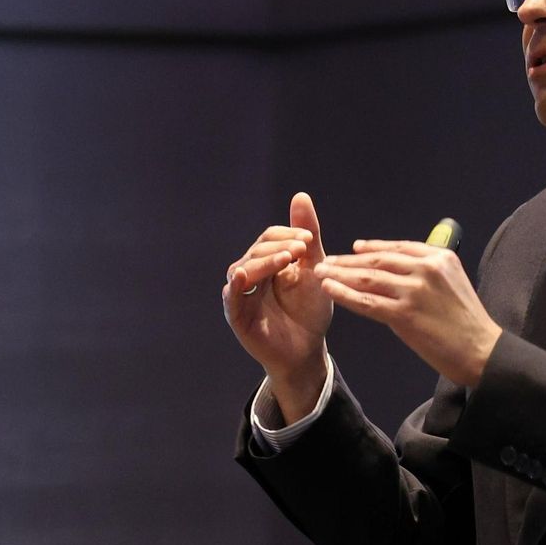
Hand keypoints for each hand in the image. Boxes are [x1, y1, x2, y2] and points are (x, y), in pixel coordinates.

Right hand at [222, 192, 332, 420]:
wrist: (308, 349)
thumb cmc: (310, 310)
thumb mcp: (314, 269)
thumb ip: (308, 235)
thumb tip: (300, 195)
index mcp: (267, 263)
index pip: (269, 239)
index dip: (287, 235)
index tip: (308, 239)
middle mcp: (250, 276)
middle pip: (256, 251)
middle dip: (279, 247)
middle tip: (302, 249)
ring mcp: (241, 296)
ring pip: (244, 269)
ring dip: (264, 261)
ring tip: (287, 259)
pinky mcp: (237, 317)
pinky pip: (231, 299)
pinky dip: (235, 287)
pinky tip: (243, 276)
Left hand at [313, 240, 502, 386]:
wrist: (481, 351)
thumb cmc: (467, 323)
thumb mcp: (453, 283)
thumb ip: (429, 271)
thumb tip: (399, 268)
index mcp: (439, 257)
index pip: (398, 248)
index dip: (372, 248)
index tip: (354, 248)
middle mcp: (427, 268)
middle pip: (379, 260)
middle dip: (349, 260)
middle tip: (327, 261)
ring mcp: (415, 291)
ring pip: (368, 278)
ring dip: (341, 274)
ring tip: (321, 273)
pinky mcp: (405, 314)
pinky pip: (367, 301)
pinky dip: (345, 294)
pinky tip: (330, 289)